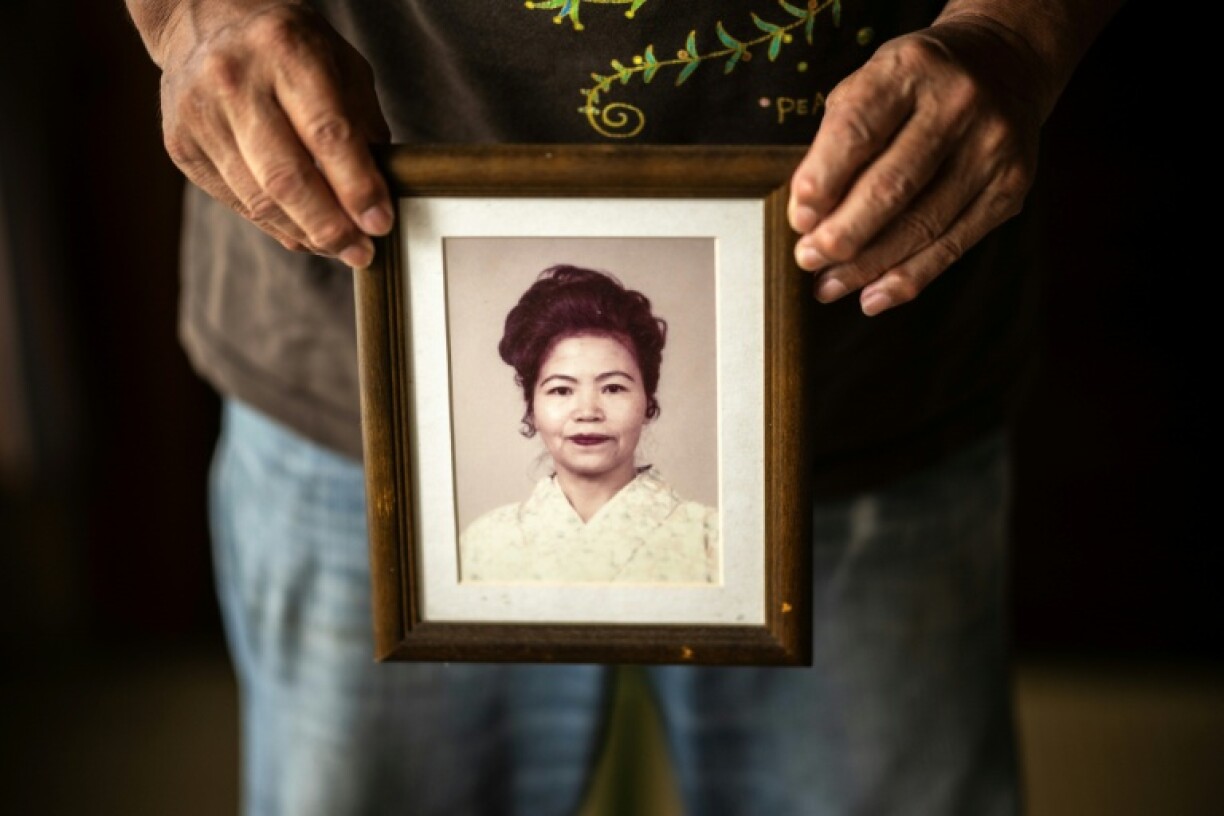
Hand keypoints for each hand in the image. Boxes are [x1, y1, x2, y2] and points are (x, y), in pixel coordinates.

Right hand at [155, 2, 391, 266]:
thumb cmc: (288, 47)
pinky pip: (238, 203)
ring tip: (341, 248)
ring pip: (260, 199)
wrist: (204, 21)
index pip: (327, 134)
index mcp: (285, 50)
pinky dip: (277, 225)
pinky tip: (304, 232)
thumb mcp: (339, 64)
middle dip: (331, 226)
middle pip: (287, 177)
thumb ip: (361, 125)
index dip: (357, 187)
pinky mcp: (182, 146)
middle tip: (363, 253)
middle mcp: (235, 80)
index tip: (381, 223)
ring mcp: (201, 115)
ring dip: (307, 233)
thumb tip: (378, 197)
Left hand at [787, 20, 1042, 315]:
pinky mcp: (1011, 188)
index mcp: (909, 70)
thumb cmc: (916, 86)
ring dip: (867, 266)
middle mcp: (958, 104)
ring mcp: (991, 148)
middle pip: (892, 186)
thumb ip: (837, 142)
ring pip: (922, 225)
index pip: (858, 131)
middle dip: (842, 234)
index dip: (823, 181)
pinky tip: (872, 296)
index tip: (797, 219)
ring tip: (828, 286)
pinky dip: (907, 278)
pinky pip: (952, 246)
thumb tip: (808, 217)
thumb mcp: (871, 84)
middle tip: (808, 259)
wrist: (1004, 66)